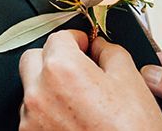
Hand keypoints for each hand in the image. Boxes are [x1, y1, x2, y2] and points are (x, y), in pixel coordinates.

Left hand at [19, 30, 161, 130]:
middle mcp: (39, 93)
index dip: (75, 39)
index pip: (58, 37)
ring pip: (32, 90)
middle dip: (54, 59)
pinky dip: (49, 115)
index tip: (84, 46)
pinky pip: (34, 117)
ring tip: (80, 104)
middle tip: (77, 69)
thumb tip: (99, 47)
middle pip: (34, 59)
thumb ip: (109, 52)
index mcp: (61, 69)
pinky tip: (74, 122)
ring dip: (49, 89)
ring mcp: (31, 121)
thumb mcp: (130, 80)